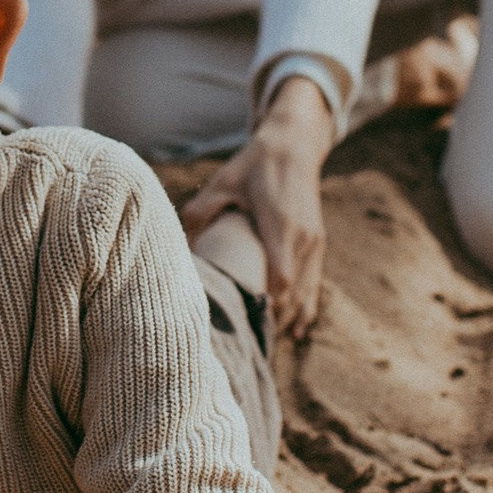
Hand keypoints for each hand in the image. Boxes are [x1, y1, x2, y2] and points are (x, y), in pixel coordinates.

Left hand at [185, 72, 334, 340]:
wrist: (294, 145)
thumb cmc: (254, 164)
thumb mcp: (222, 182)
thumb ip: (199, 212)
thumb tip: (175, 243)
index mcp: (280, 225)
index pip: (280, 278)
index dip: (264, 303)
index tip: (243, 322)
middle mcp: (303, 238)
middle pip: (292, 293)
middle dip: (270, 319)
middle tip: (244, 345)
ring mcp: (314, 242)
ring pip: (305, 293)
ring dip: (286, 318)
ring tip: (264, 347)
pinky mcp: (317, 243)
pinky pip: (314, 284)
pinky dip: (304, 309)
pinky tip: (294, 332)